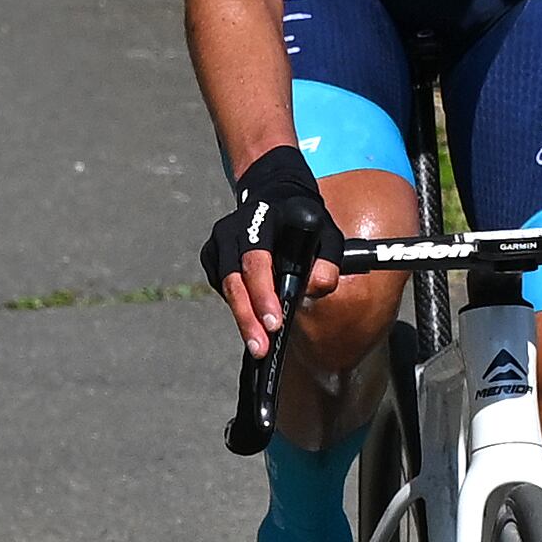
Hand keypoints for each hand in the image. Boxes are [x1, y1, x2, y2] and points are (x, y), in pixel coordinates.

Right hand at [197, 141, 339, 350]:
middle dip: (247, 316)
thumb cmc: (303, 220)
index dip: (263, 294)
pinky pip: (222, 287)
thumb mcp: (327, 233)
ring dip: (241, 318)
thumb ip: (328, 261)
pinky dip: (238, 306)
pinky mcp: (212, 255)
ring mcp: (219, 242)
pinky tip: (252, 323)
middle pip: (234, 279)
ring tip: (258, 346)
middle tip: (261, 347)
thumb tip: (317, 287)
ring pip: (225, 286)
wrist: (275, 194)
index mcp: (261, 219)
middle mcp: (232, 229)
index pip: (257, 260)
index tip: (275, 323)